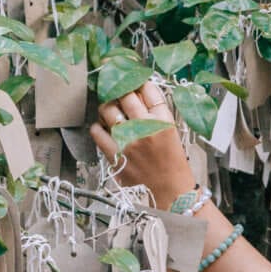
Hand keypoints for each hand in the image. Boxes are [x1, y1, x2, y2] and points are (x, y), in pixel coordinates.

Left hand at [90, 81, 194, 206]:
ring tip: (110, 109)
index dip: (138, 80)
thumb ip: (155, 112)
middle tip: (118, 90)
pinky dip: (98, 126)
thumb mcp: (172, 131)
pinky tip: (104, 127)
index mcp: (164, 121)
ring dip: (107, 106)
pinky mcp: (115, 155)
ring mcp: (128, 142)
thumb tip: (137, 91)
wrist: (171, 192)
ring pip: (108, 109)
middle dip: (120, 89)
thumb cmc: (173, 163)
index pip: (148, 89)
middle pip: (126, 94)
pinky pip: (97, 132)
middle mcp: (146, 128)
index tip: (133, 78)